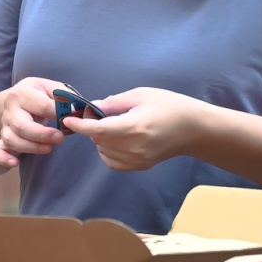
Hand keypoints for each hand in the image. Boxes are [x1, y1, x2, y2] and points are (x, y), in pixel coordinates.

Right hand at [0, 77, 65, 168]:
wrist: (17, 99)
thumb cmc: (40, 95)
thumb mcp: (51, 88)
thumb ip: (65, 97)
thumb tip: (76, 110)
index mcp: (23, 92)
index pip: (41, 105)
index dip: (58, 114)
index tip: (71, 118)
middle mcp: (10, 109)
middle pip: (21, 125)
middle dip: (43, 135)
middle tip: (60, 138)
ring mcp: (5, 125)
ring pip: (11, 139)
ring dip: (31, 147)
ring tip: (49, 149)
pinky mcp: (2, 139)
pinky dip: (3, 158)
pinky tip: (15, 163)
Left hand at [61, 87, 216, 171]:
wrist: (193, 129)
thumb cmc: (170, 106)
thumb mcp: (142, 95)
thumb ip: (115, 102)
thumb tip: (94, 107)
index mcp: (135, 126)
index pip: (99, 129)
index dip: (80, 125)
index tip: (68, 120)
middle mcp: (135, 146)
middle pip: (98, 140)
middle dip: (91, 127)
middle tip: (98, 113)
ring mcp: (138, 159)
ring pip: (103, 151)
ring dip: (99, 138)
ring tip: (113, 125)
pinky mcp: (140, 166)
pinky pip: (112, 162)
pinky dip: (107, 151)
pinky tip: (116, 139)